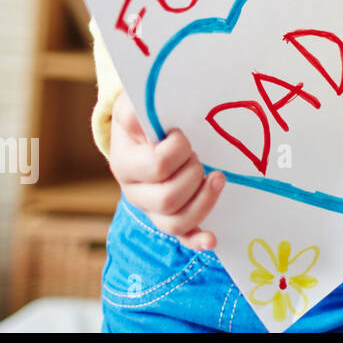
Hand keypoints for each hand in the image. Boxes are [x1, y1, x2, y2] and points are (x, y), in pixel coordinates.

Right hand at [108, 90, 223, 250]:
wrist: (146, 131)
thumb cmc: (147, 115)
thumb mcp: (137, 103)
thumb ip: (138, 105)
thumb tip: (141, 108)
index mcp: (125, 162)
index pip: (157, 165)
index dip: (177, 149)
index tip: (182, 134)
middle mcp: (134, 191)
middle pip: (167, 198)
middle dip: (192, 174)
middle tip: (197, 155)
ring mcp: (152, 208)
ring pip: (175, 222)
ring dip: (204, 200)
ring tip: (218, 177)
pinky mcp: (169, 217)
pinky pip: (182, 237)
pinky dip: (197, 239)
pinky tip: (212, 239)